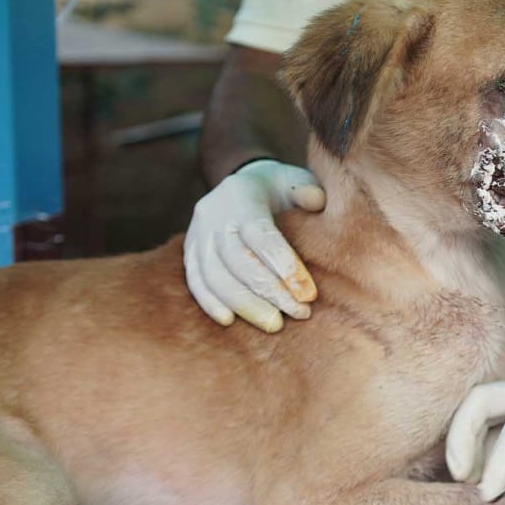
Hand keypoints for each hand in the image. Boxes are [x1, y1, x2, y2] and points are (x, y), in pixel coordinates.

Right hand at [184, 159, 325, 331]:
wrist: (241, 183)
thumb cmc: (279, 188)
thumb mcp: (296, 180)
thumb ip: (308, 189)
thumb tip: (315, 201)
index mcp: (242, 197)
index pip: (261, 236)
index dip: (285, 266)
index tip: (308, 294)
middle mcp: (214, 216)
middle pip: (237, 260)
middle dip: (269, 292)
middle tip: (298, 313)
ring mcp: (197, 234)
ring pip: (214, 275)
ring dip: (244, 304)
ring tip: (274, 324)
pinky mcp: (190, 251)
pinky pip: (195, 280)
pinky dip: (210, 303)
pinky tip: (229, 321)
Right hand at [445, 335, 504, 500]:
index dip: (498, 462)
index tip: (486, 494)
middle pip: (480, 400)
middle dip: (459, 437)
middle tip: (460, 478)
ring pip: (479, 405)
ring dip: (464, 440)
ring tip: (467, 481)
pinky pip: (491, 416)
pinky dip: (477, 441)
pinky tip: (481, 471)